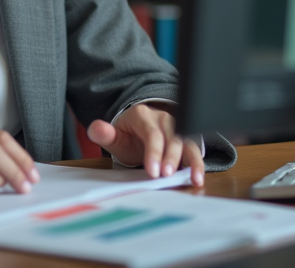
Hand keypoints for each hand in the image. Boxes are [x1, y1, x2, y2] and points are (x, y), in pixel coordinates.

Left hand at [87, 103, 204, 186]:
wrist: (139, 129)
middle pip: (172, 137)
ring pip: (188, 142)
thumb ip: (104, 134)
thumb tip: (96, 128)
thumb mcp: (113, 136)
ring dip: (192, 161)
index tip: (152, 171)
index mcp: (143, 116)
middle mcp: (164, 119)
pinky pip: (194, 149)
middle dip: (171, 157)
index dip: (154, 152)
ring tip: (194, 179)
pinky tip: (198, 177)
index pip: (152, 134)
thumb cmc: (127, 136)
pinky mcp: (186, 139)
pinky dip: (198, 163)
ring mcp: (178, 128)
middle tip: (166, 176)